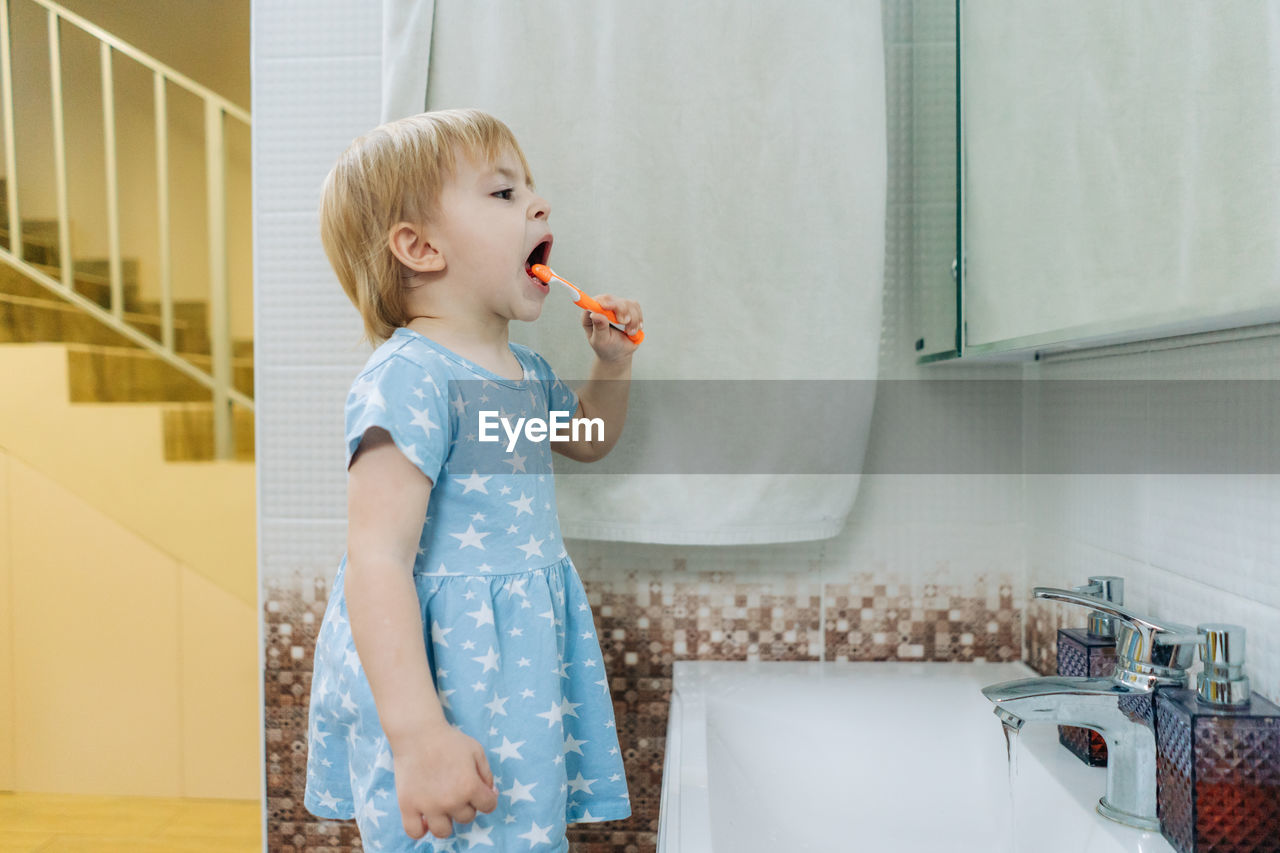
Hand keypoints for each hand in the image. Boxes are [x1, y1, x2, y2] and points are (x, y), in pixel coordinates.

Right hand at [392, 722, 497, 840]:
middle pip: (467, 817)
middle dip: (465, 805)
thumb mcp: (477, 751)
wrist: (418, 733)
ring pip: (444, 832)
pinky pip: (415, 832)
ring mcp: (428, 806)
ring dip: (446, 821)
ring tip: (442, 807)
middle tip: (455, 789)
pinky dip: (420, 829)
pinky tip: (424, 817)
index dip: (486, 797)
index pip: (488, 806)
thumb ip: (487, 775)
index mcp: (470, 786)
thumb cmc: (449, 740)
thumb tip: (491, 794)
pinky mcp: (408, 806)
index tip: (478, 790)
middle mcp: (450, 800)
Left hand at [582, 294, 642, 360]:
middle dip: (621, 310)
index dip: (602, 302)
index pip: (595, 301)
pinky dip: (637, 319)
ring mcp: (616, 306)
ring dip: (632, 318)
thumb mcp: (600, 340)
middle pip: (612, 299)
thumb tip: (594, 314)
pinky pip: (635, 306)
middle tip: (624, 322)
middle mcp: (602, 307)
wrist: (619, 354)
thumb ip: (599, 328)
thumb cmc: (606, 348)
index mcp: (590, 314)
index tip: (607, 307)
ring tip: (629, 332)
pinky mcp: (628, 308)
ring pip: (627, 303)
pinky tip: (633, 329)